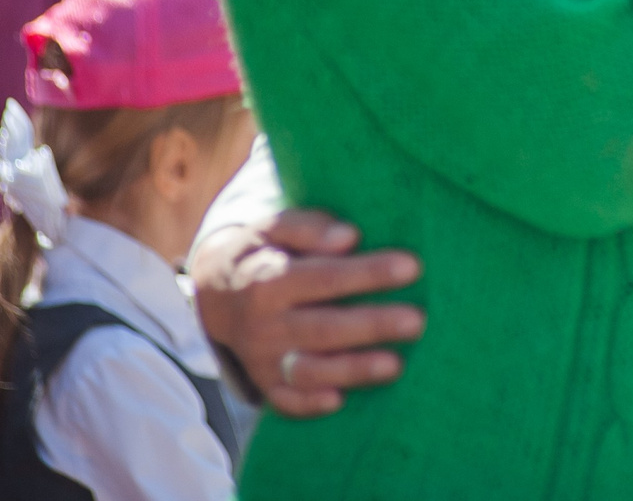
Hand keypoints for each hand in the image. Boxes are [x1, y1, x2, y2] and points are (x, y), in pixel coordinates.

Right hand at [189, 209, 423, 416]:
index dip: (368, 273)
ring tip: (396, 365)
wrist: (215, 293)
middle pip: (323, 328)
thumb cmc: (263, 253)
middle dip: (372, 326)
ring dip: (352, 370)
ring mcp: (263, 358)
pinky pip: (285, 401)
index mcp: (268, 280)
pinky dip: (309, 405)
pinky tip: (340, 401)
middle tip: (417, 321)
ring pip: (309, 370)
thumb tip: (349, 238)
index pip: (325, 277)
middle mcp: (264, 324)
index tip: (411, 267)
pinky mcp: (266, 383)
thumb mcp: (275, 228)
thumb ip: (310, 228)